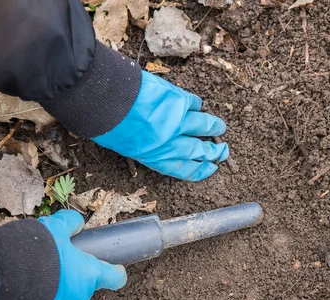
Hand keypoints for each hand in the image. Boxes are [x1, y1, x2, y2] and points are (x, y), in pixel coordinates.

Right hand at [15, 210, 126, 299]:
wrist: (6, 277)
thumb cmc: (37, 252)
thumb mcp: (56, 227)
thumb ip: (70, 223)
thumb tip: (77, 223)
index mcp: (90, 275)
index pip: (114, 277)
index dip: (114, 271)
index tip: (115, 269)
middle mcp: (79, 297)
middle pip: (84, 285)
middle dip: (74, 275)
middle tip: (57, 260)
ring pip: (63, 297)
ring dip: (56, 287)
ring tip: (37, 272)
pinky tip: (25, 287)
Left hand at [92, 71, 228, 181]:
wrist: (106, 100)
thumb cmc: (106, 126)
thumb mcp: (123, 146)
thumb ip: (144, 148)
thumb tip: (153, 145)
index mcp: (155, 157)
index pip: (184, 169)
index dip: (200, 170)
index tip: (211, 169)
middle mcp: (170, 142)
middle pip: (198, 151)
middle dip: (213, 152)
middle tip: (223, 152)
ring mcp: (176, 120)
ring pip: (203, 126)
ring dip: (213, 127)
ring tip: (221, 128)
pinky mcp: (177, 99)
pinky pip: (192, 103)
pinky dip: (196, 105)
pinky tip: (198, 105)